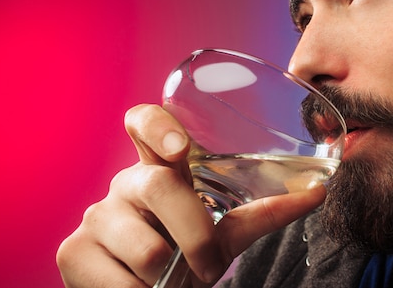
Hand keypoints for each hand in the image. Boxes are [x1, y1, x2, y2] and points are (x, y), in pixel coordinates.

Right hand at [56, 104, 325, 287]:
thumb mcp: (228, 226)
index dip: (156, 125)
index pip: (142, 121)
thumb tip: (319, 190)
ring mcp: (96, 215)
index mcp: (160, 167)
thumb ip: (268, 209)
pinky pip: (119, 283)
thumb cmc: (191, 247)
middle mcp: (125, 181)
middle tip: (208, 264)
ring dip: (170, 277)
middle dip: (195, 234)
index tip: (178, 148)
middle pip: (158, 187)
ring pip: (144, 248)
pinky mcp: (73, 251)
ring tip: (170, 277)